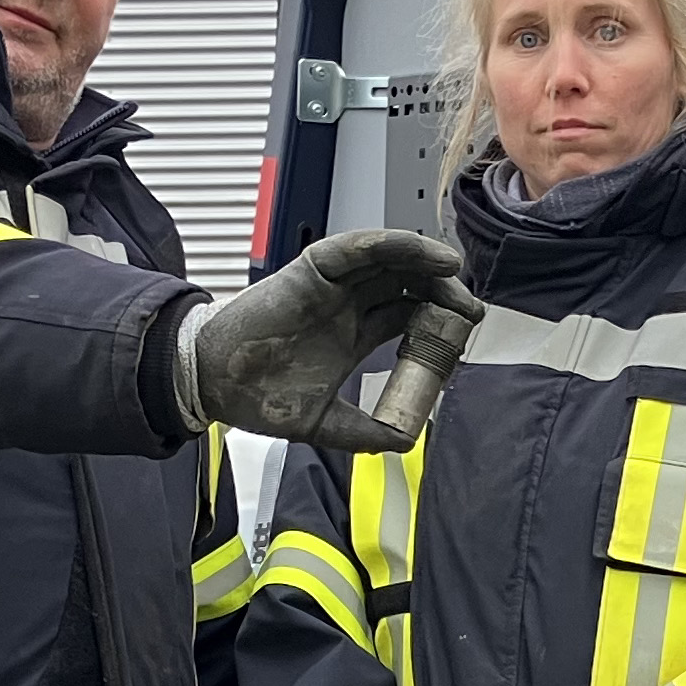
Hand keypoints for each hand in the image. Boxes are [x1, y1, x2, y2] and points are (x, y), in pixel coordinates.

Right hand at [175, 230, 484, 451]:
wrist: (215, 384)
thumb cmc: (259, 397)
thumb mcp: (324, 424)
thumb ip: (364, 432)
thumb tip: (405, 441)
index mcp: (354, 334)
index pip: (409, 317)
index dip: (440, 322)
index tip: (465, 335)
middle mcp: (349, 304)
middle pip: (408, 285)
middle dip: (443, 292)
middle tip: (469, 309)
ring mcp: (334, 284)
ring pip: (390, 260)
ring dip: (426, 262)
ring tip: (455, 272)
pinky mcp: (314, 267)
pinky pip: (359, 247)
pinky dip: (393, 244)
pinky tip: (424, 253)